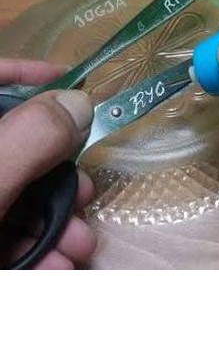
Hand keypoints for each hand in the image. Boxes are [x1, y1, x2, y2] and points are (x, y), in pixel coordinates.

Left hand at [0, 59, 96, 268]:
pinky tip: (55, 266)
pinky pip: (10, 229)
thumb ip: (33, 138)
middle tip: (87, 191)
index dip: (26, 73)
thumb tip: (81, 102)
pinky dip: (38, 247)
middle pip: (19, 143)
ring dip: (60, 219)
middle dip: (62, 173)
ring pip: (21, 192)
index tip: (70, 82)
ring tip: (78, 246)